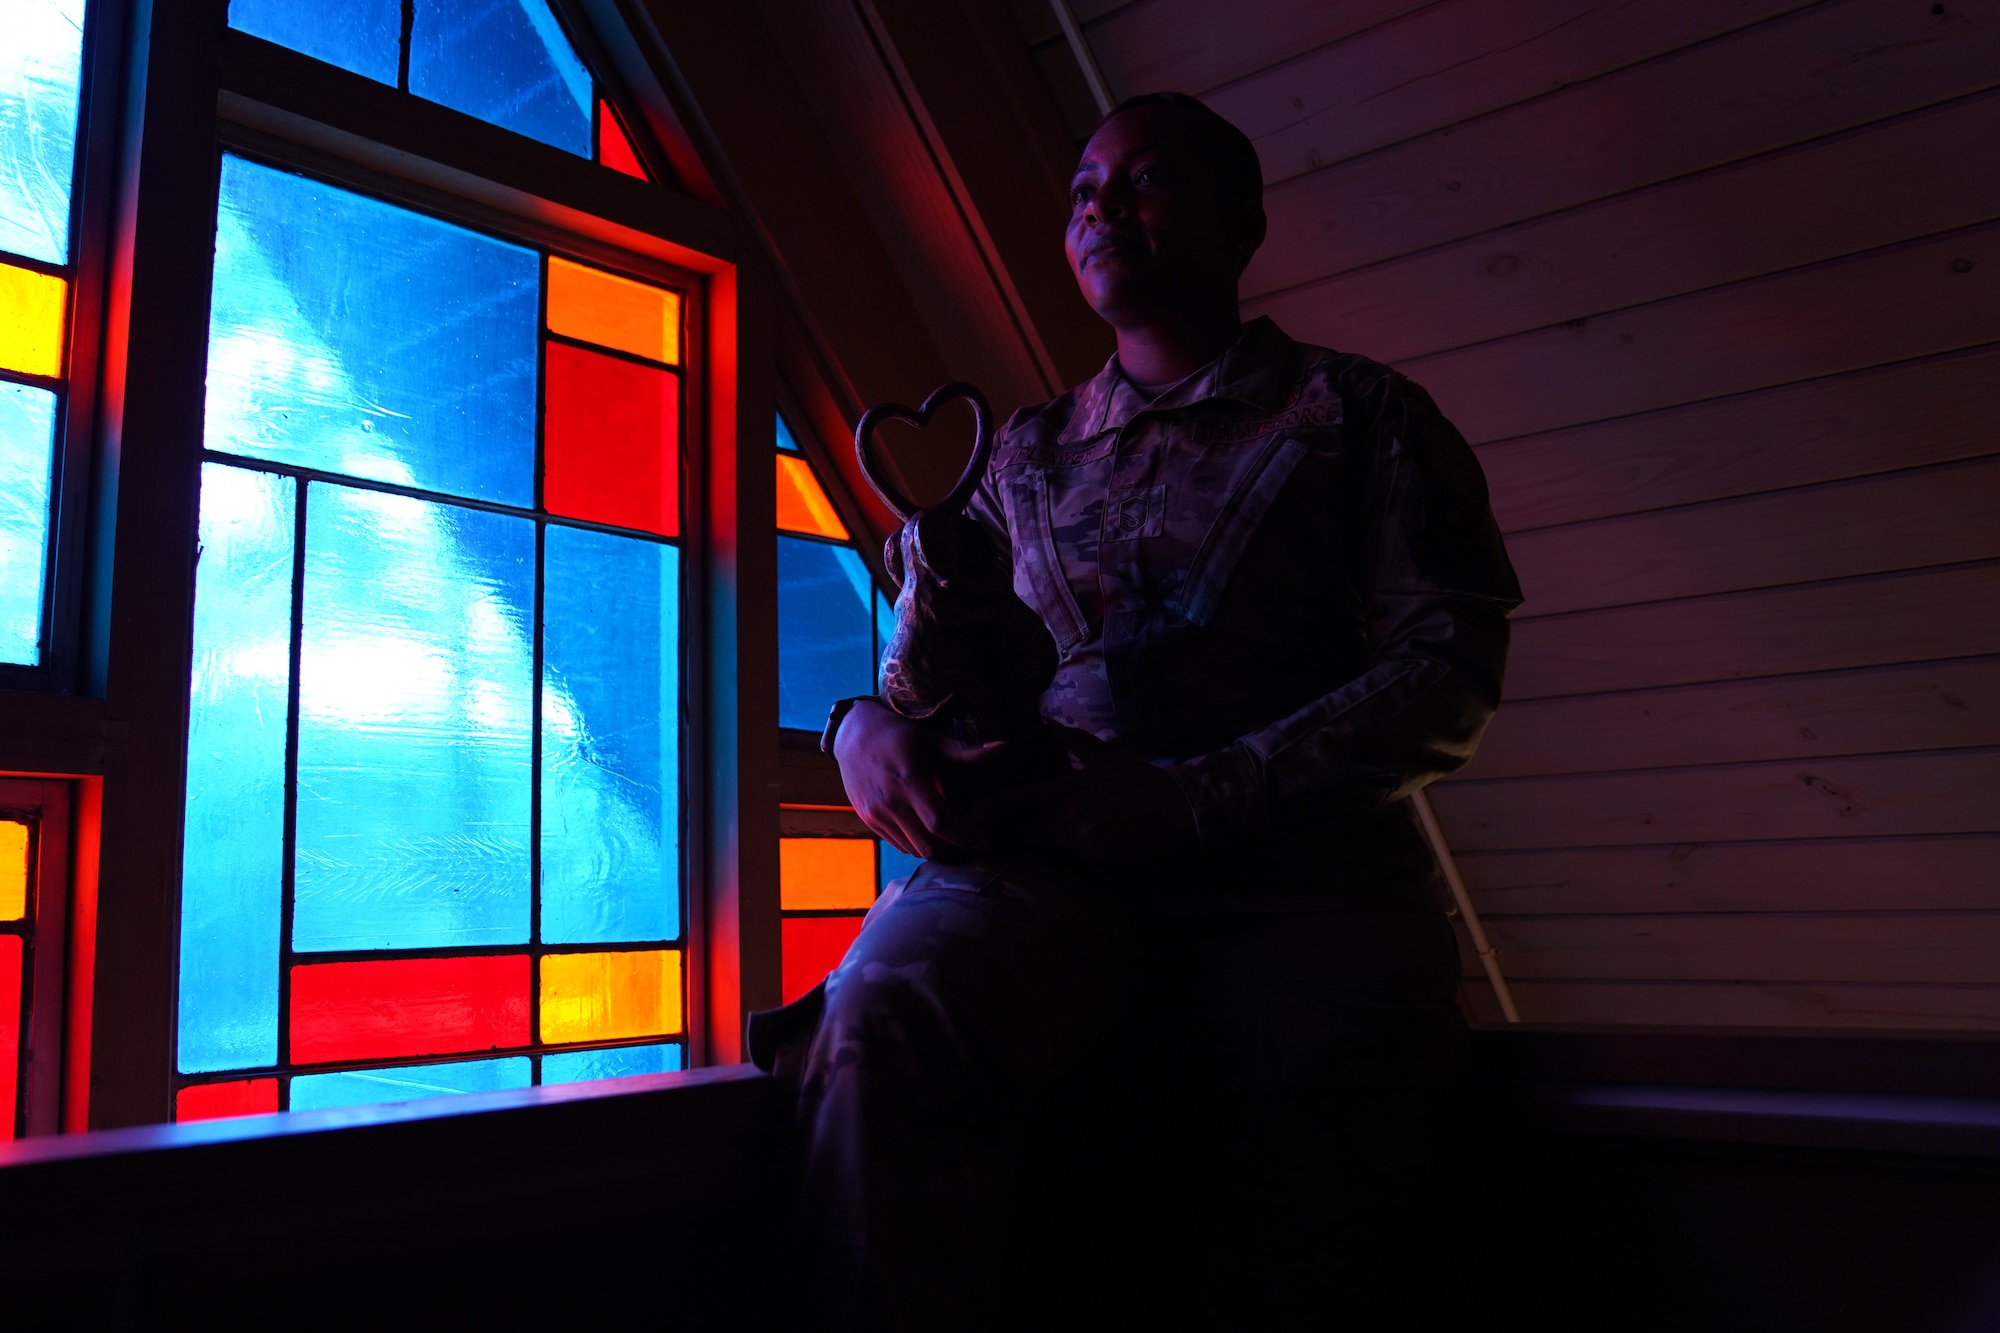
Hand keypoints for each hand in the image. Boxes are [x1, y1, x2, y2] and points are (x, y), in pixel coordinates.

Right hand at [833, 700, 1003, 859]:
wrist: (852, 735)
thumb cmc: (897, 733)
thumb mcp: (930, 738)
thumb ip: (966, 751)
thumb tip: (1005, 747)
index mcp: (909, 780)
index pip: (941, 822)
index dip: (965, 836)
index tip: (983, 841)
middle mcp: (891, 801)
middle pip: (929, 844)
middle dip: (955, 850)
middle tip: (973, 845)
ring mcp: (877, 814)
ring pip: (913, 849)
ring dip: (937, 851)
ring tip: (956, 844)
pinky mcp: (869, 820)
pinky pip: (898, 844)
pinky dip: (918, 846)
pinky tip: (932, 837)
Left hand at [971, 725, 1196, 863]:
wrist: (1173, 809)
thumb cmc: (1137, 780)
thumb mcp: (1106, 755)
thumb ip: (1074, 740)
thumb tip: (1048, 722)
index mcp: (1071, 788)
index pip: (1023, 799)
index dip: (994, 808)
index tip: (972, 814)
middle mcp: (1073, 815)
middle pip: (1027, 830)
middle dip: (1007, 834)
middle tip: (983, 836)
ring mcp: (1084, 839)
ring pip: (1044, 847)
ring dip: (1029, 847)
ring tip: (1006, 847)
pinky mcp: (1096, 857)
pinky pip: (1067, 859)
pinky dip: (1055, 855)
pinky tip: (1043, 856)